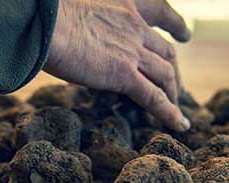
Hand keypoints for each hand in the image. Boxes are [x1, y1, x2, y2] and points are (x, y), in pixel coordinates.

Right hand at [44, 0, 191, 131]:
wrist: (44, 24)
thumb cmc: (47, 18)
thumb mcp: (77, 13)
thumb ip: (91, 29)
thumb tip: (82, 44)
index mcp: (124, 6)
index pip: (159, 12)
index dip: (175, 24)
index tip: (185, 35)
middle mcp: (134, 27)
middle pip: (166, 51)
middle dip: (173, 70)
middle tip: (175, 85)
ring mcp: (132, 52)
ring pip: (165, 74)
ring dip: (172, 93)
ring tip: (175, 109)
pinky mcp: (125, 75)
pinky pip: (154, 97)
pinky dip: (169, 113)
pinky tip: (179, 125)